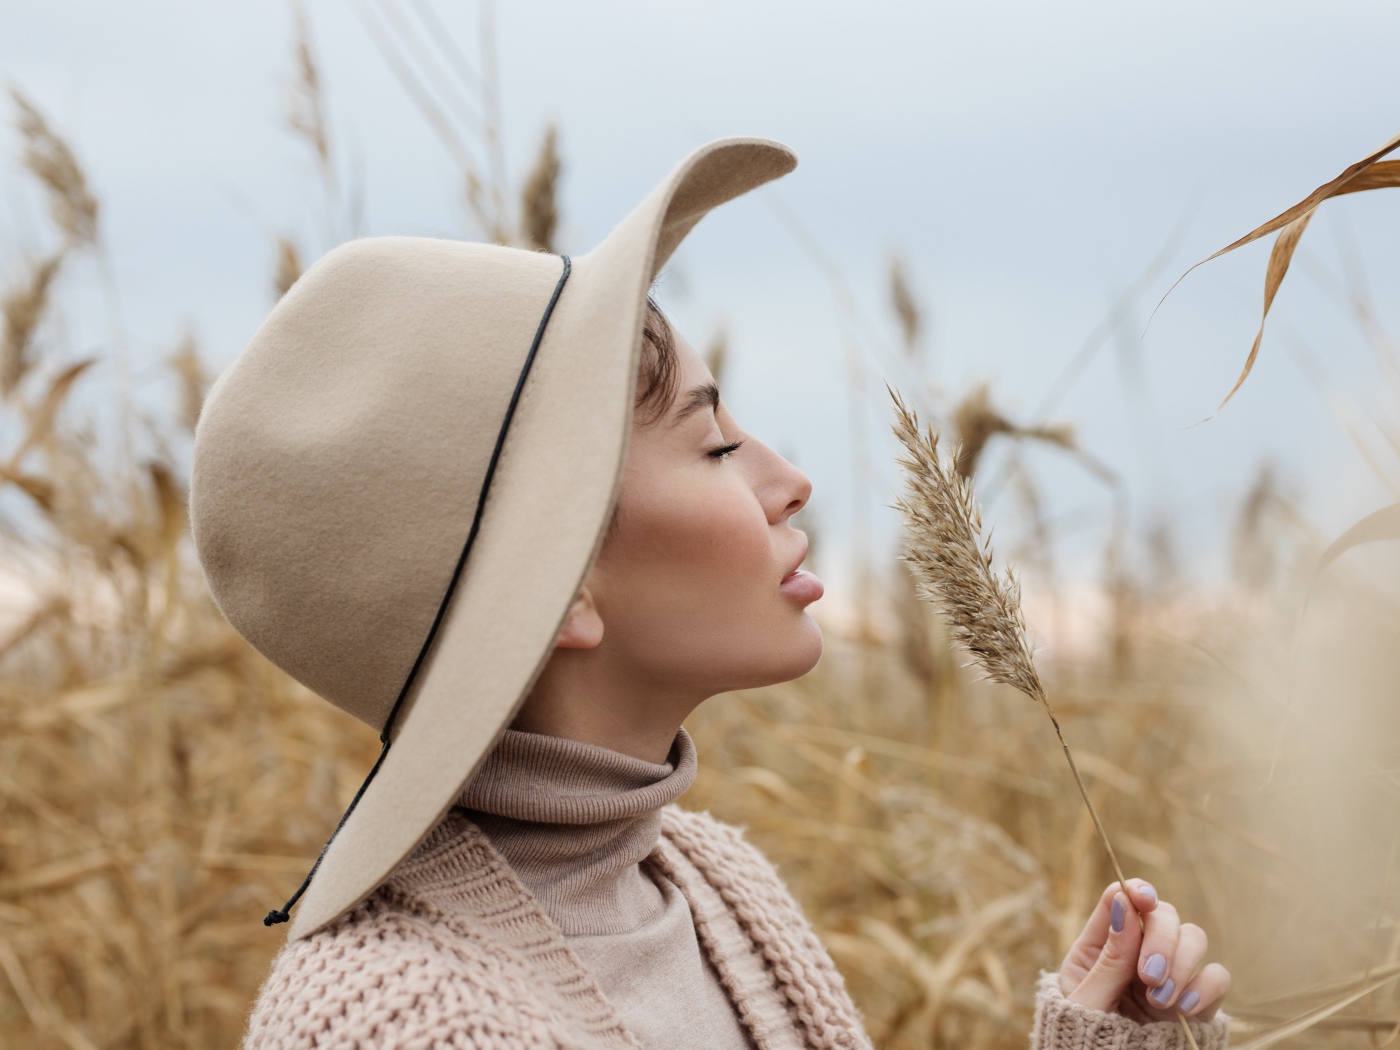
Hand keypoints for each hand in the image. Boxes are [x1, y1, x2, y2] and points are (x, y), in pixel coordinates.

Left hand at [1059, 879, 1230, 1023]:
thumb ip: (1108, 959)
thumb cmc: (1082, 1040)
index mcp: (1101, 945)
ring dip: (1182, 964)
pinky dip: (1207, 987)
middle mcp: (1138, 953)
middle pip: (1165, 915)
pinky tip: (1184, 1010)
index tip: (1144, 900)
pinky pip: (1216, 978)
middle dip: (1162, 939)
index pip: (1122, 898)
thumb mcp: (1086, 1001)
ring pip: (1194, 938)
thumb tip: (1126, 903)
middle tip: (1149, 976)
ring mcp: (1169, 975)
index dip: (1137, 891)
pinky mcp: (1195, 1001)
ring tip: (1160, 1000)